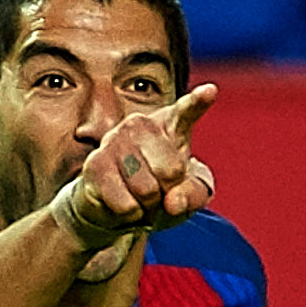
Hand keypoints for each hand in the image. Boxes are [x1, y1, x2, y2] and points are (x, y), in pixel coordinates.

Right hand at [43, 82, 219, 259]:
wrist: (115, 207)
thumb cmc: (159, 193)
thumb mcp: (189, 195)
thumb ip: (194, 194)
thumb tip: (173, 203)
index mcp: (170, 125)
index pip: (186, 111)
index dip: (197, 102)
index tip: (210, 92)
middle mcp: (140, 125)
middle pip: (171, 171)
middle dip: (168, 193)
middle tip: (158, 191)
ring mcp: (114, 140)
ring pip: (146, 190)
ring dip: (147, 206)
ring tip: (140, 197)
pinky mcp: (95, 164)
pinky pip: (126, 204)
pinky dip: (130, 214)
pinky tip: (123, 203)